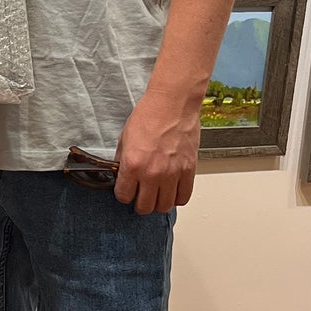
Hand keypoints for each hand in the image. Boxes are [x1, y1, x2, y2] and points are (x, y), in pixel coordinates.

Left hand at [114, 88, 201, 213]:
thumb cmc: (149, 115)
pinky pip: (184, 197)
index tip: (126, 191)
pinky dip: (177, 198)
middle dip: (140, 204)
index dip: (123, 195)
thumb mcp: (125, 138)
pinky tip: (172, 191)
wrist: (172, 104)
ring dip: (159, 203)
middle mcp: (153, 173)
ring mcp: (172, 173)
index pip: (124, 196)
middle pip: (145, 207)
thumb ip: (123, 160)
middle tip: (140, 196)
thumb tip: (122, 174)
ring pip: (165, 206)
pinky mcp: (189, 170)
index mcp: (133, 165)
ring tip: (156, 195)